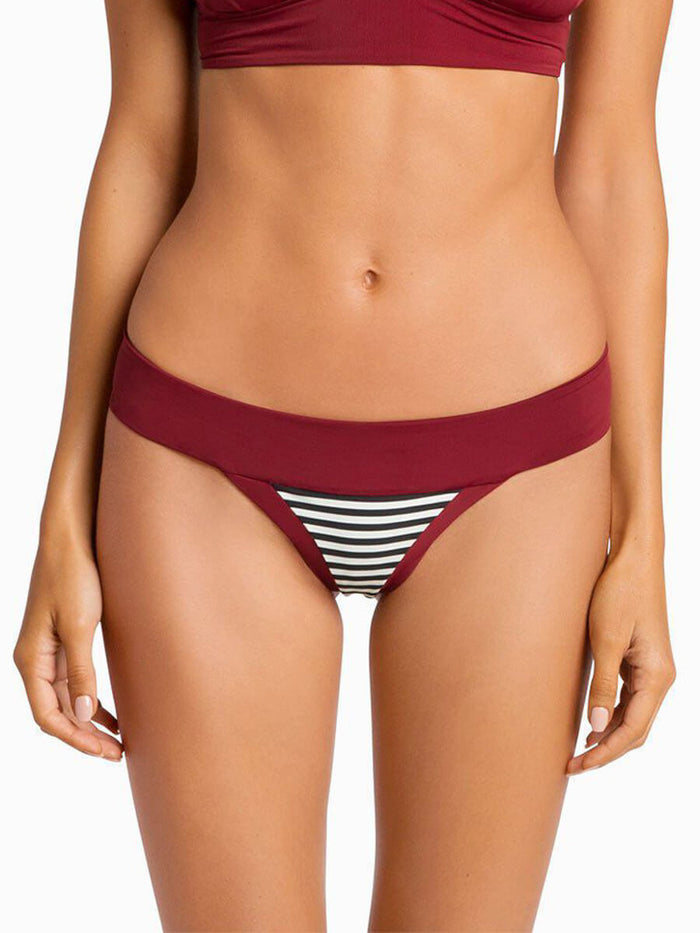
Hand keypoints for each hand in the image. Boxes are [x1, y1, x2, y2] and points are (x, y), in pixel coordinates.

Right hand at [14, 535, 121, 760]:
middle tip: (118, 754)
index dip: (75, 739)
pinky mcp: (64, 640)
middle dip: (85, 736)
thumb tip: (85, 715)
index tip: (105, 751)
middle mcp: (35, 660)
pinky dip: (91, 699)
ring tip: (118, 741)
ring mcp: (48, 651)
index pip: (47, 715)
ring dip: (90, 721)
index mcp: (31, 660)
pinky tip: (111, 712)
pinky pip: (74, 681)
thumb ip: (82, 671)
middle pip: (57, 712)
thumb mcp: (81, 626)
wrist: (72, 538)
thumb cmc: (73, 576)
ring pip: (67, 699)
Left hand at [567, 543, 674, 774]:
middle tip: (572, 765)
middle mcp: (661, 677)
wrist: (634, 558)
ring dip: (608, 735)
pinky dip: (612, 714)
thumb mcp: (605, 639)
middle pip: (636, 730)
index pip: (632, 731)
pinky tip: (591, 721)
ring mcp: (652, 669)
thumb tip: (597, 727)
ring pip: (634, 716)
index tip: (577, 766)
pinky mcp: (641, 659)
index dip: (605, 753)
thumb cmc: (619, 592)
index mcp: (657, 676)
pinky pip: (630, 698)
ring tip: (578, 750)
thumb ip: (602, 685)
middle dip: (606, 751)